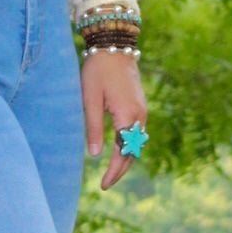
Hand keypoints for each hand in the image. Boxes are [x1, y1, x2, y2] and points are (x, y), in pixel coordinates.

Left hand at [82, 48, 147, 189]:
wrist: (115, 47)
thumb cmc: (98, 71)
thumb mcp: (90, 99)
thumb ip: (93, 127)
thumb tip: (95, 155)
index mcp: (127, 115)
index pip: (122, 152)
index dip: (113, 171)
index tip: (103, 185)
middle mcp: (139, 116)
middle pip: (133, 152)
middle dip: (120, 170)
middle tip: (106, 185)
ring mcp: (142, 111)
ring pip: (137, 144)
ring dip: (126, 159)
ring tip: (111, 173)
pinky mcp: (140, 106)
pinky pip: (136, 133)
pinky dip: (129, 147)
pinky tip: (118, 153)